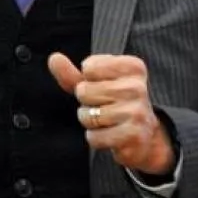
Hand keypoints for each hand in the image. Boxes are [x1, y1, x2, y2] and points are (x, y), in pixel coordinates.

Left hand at [47, 52, 174, 175]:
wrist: (144, 138)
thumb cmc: (115, 104)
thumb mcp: (95, 85)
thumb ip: (72, 73)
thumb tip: (54, 58)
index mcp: (133, 67)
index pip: (89, 67)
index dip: (88, 80)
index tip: (105, 87)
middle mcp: (138, 87)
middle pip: (84, 91)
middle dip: (87, 103)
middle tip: (106, 107)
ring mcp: (137, 112)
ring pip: (87, 115)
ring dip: (91, 121)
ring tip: (109, 121)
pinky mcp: (133, 136)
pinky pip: (93, 137)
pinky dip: (96, 139)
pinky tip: (112, 136)